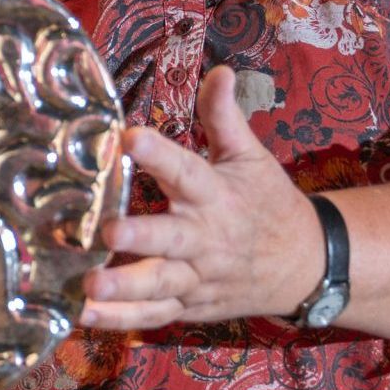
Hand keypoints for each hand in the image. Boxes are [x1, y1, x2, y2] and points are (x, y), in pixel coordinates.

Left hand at [83, 66, 322, 330]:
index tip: (128, 135)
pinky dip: (120, 320)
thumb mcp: (250, 157)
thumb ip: (223, 117)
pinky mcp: (189, 306)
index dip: (158, 153)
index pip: (186, 170)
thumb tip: (218, 69)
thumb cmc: (268, 204)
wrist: (307, 266)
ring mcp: (197, 277)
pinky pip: (153, 316)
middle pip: (171, 239)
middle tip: (107, 231)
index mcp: (215, 195)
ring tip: (88, 285)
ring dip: (124, 288)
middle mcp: (204, 238)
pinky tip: (82, 315)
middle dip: (141, 237)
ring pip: (160, 285)